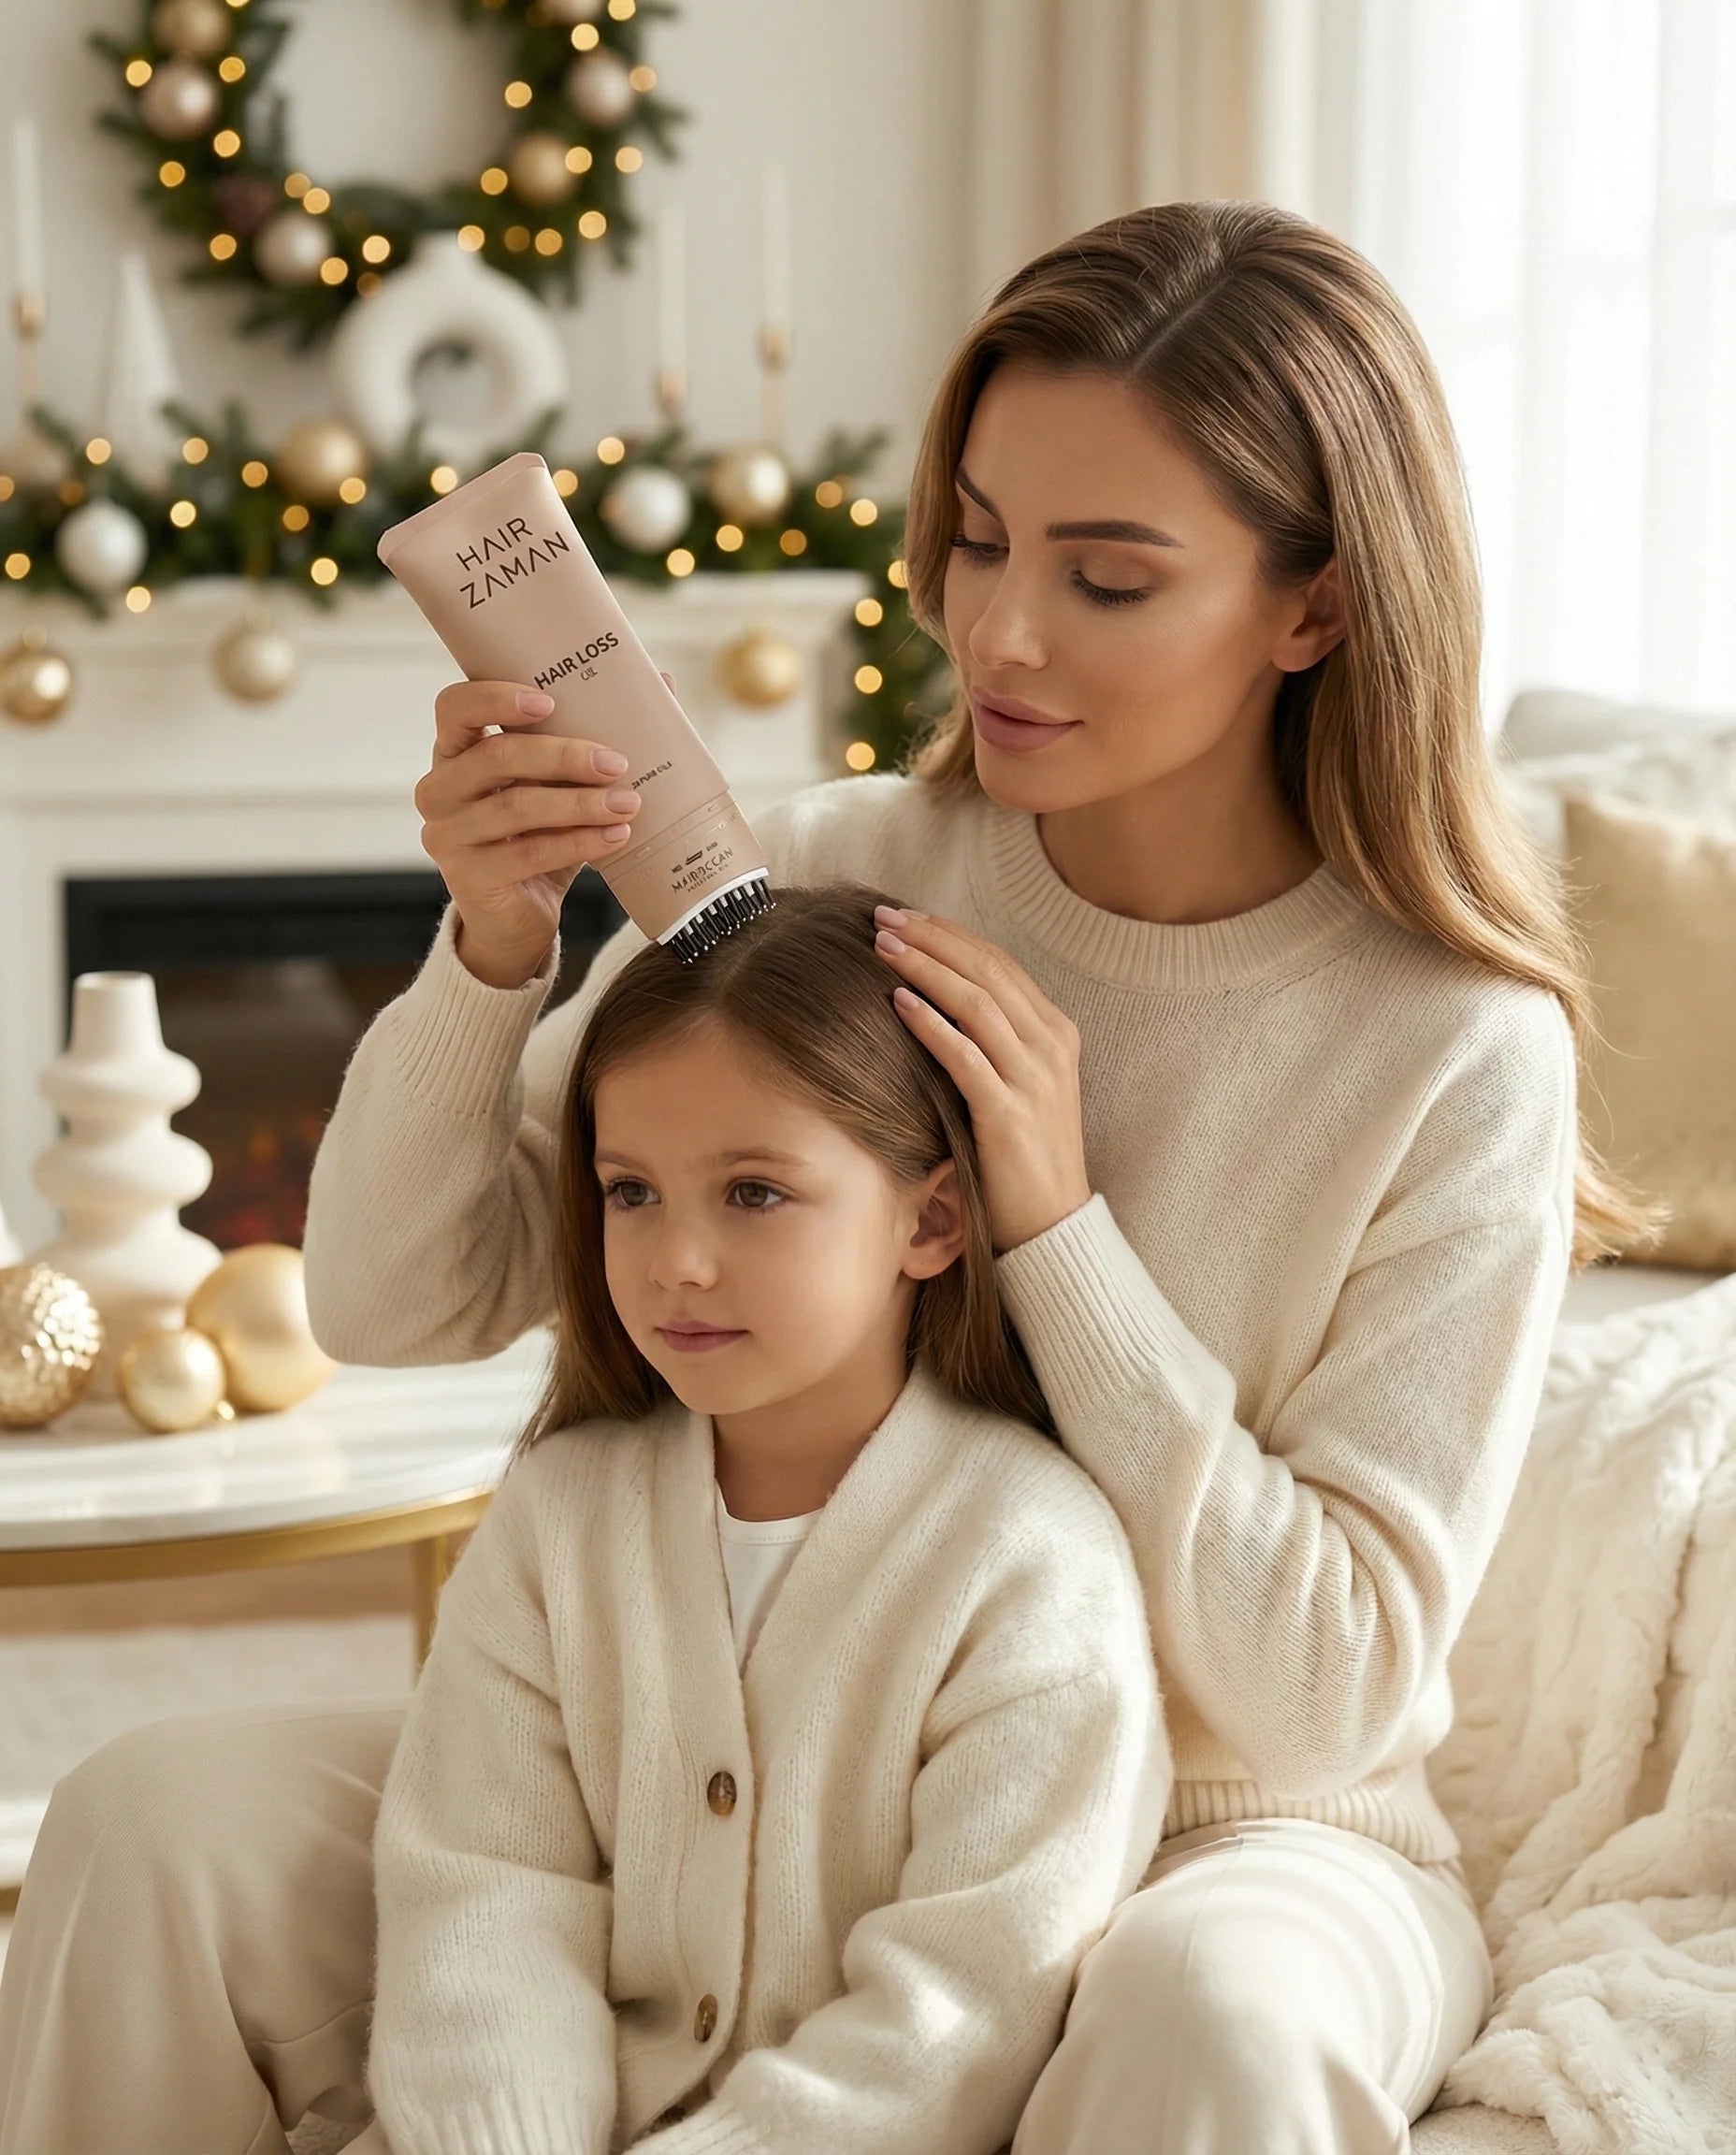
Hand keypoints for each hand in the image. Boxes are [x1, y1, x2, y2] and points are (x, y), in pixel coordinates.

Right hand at [416, 673, 671, 987]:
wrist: (516, 921)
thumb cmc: (538, 839)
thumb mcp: (558, 789)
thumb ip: (591, 740)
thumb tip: (661, 684)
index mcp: (455, 753)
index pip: (455, 708)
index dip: (495, 698)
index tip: (548, 700)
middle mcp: (439, 789)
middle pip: (497, 756)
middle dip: (563, 755)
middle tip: (616, 762)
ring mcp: (447, 835)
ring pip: (516, 806)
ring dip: (580, 803)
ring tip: (628, 803)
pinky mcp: (468, 877)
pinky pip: (529, 853)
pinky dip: (579, 843)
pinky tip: (615, 836)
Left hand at [872, 905, 1091, 1254]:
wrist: (1053, 1224)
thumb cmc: (1024, 1156)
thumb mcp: (1019, 1086)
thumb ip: (992, 1042)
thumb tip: (933, 999)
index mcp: (1056, 1032)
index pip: (1000, 963)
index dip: (951, 934)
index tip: (907, 917)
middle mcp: (1051, 1046)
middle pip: (987, 970)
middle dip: (932, 938)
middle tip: (884, 918)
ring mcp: (1035, 1078)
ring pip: (976, 1002)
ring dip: (926, 968)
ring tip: (883, 947)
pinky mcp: (1010, 1113)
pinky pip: (965, 1055)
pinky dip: (931, 1024)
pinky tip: (897, 1003)